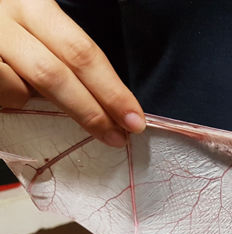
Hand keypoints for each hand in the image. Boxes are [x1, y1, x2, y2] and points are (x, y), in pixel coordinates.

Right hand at [0, 0, 144, 146]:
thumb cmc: (5, 24)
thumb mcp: (33, 23)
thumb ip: (61, 54)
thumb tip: (102, 100)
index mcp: (32, 3)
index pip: (83, 51)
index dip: (112, 90)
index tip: (135, 120)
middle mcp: (3, 17)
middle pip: (56, 74)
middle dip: (90, 112)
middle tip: (115, 137)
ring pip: (16, 90)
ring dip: (30, 103)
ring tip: (30, 97)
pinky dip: (5, 101)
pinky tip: (5, 91)